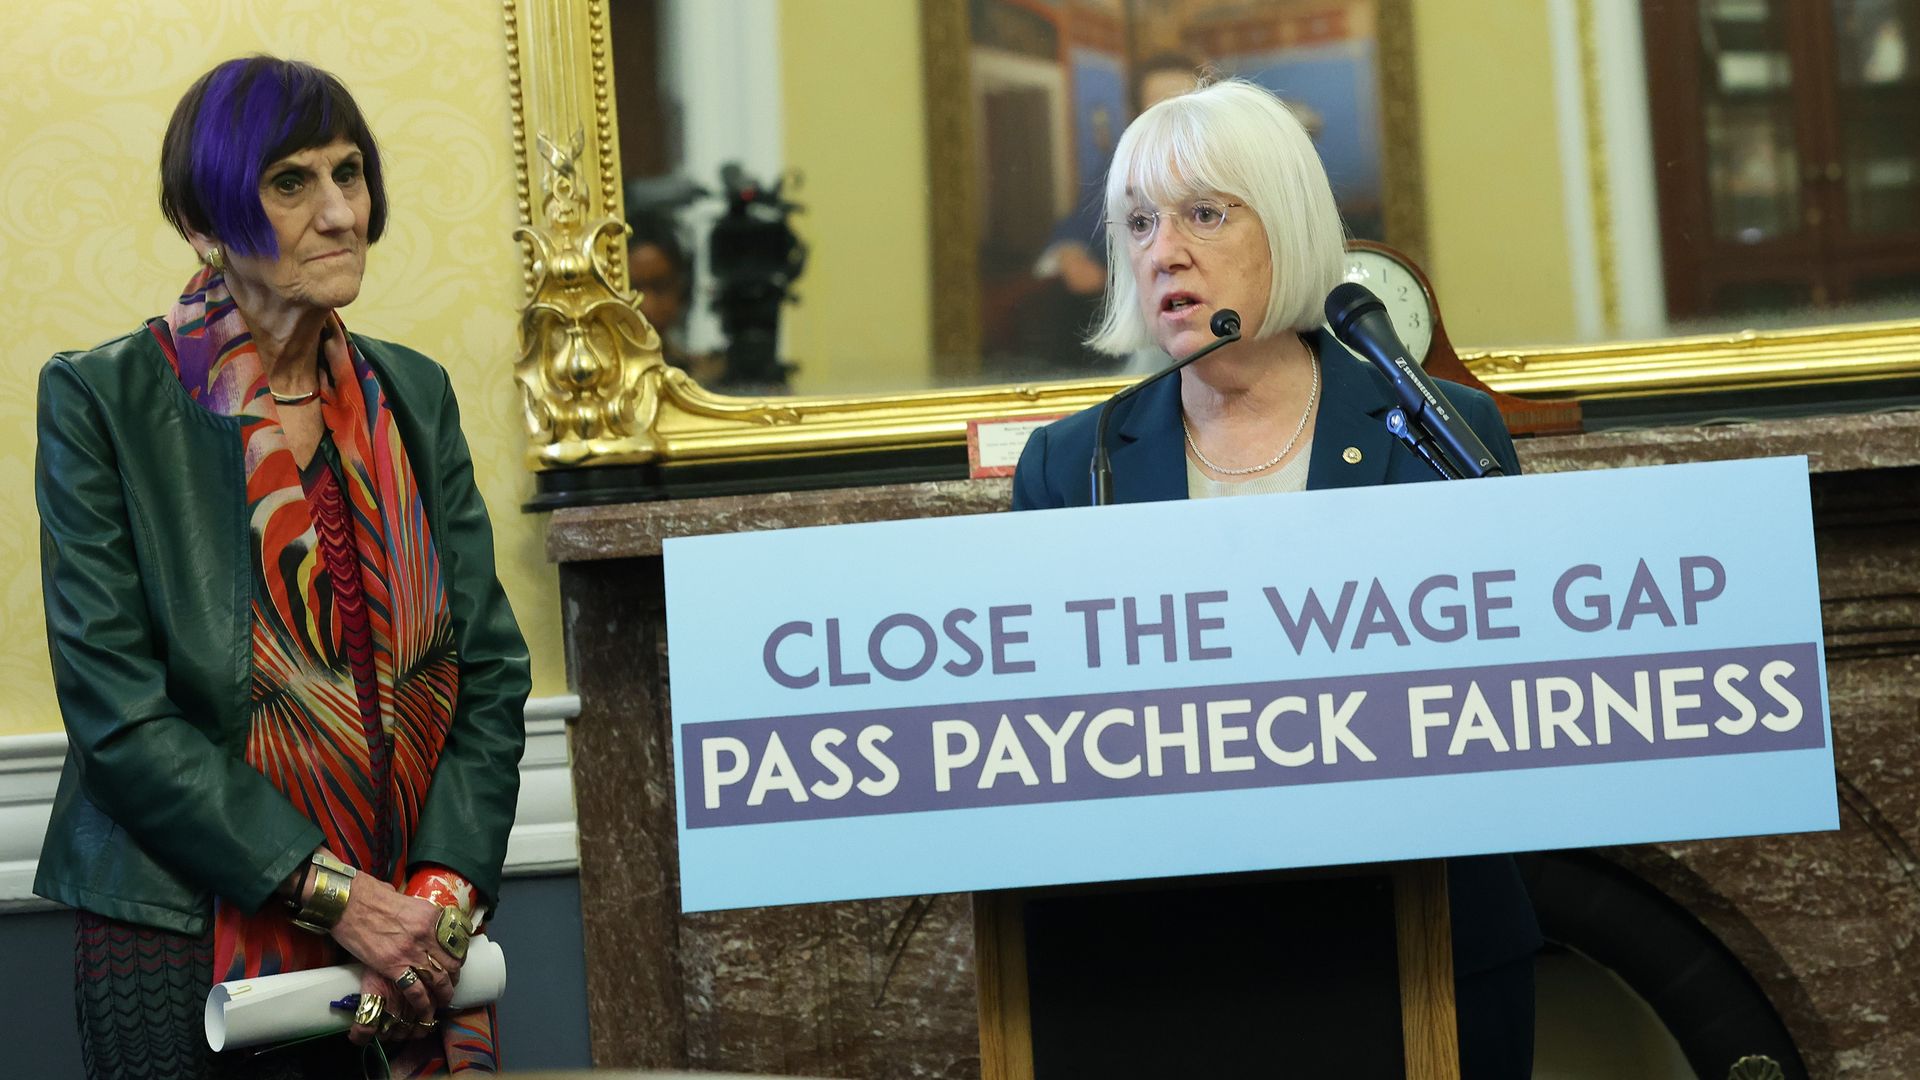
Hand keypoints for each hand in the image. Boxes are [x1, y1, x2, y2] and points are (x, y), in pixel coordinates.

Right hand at [328, 872, 463, 1015]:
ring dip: (444, 993)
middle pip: (451, 962)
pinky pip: (415, 990)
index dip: (458, 956)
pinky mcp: (392, 966)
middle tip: (450, 984)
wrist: (348, 902)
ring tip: (443, 1001)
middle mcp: (426, 934)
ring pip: (439, 979)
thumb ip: (421, 916)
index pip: (456, 941)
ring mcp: (411, 951)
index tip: (455, 964)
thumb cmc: (372, 896)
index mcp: (432, 916)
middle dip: (453, 977)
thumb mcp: (407, 901)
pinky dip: (423, 1002)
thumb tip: (426, 924)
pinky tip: (425, 1009)